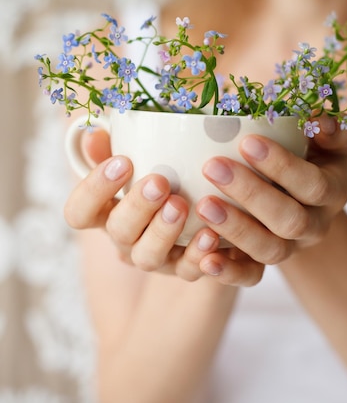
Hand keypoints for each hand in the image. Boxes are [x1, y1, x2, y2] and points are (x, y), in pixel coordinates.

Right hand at [64, 129, 262, 285]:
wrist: (198, 206)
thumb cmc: (158, 173)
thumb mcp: (134, 158)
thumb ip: (112, 147)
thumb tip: (94, 133)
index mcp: (105, 212)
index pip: (80, 212)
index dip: (93, 191)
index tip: (122, 162)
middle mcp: (125, 239)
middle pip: (118, 232)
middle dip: (137, 207)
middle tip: (158, 182)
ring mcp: (153, 257)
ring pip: (148, 257)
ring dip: (163, 232)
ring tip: (181, 205)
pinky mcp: (184, 268)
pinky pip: (188, 270)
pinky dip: (199, 254)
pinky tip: (211, 234)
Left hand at [195, 114, 346, 267]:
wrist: (298, 192)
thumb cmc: (308, 151)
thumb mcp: (324, 136)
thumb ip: (329, 126)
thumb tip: (320, 119)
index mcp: (333, 191)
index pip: (312, 184)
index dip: (282, 166)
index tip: (247, 142)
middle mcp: (316, 225)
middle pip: (290, 221)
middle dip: (251, 194)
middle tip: (213, 167)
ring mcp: (291, 248)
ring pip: (270, 250)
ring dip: (236, 229)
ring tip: (203, 205)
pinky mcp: (264, 264)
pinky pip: (251, 277)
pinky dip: (229, 273)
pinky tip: (206, 260)